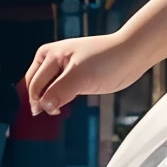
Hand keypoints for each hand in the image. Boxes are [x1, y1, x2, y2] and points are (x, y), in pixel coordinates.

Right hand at [24, 34, 146, 116]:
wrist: (132, 54)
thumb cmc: (107, 60)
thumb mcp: (80, 76)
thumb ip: (59, 91)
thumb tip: (43, 107)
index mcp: (48, 54)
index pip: (35, 84)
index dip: (38, 100)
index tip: (50, 112)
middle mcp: (51, 59)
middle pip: (36, 87)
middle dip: (41, 101)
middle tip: (55, 112)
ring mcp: (63, 68)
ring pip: (46, 90)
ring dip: (49, 101)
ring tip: (59, 111)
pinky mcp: (74, 77)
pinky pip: (57, 91)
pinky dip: (58, 100)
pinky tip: (62, 107)